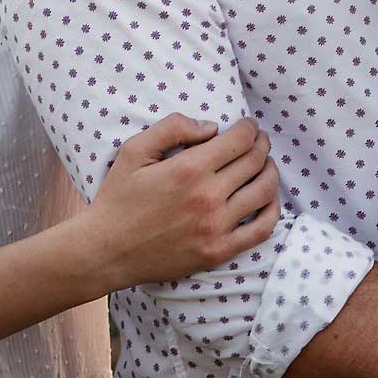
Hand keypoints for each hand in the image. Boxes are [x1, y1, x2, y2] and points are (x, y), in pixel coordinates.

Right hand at [83, 114, 279, 289]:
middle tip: (259, 141)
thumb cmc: (118, 197)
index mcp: (189, 169)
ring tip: (265, 165)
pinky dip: (272, 210)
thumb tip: (211, 127)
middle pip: (255, 162)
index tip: (248, 126)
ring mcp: (215, 227)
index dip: (249, 128)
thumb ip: (173, 127)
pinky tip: (267, 199)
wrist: (105, 250)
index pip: (239, 140)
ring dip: (271, 172)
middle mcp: (207, 197)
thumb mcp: (134, 150)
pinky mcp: (217, 252)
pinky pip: (261, 230)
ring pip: (264, 192)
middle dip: (262, 145)